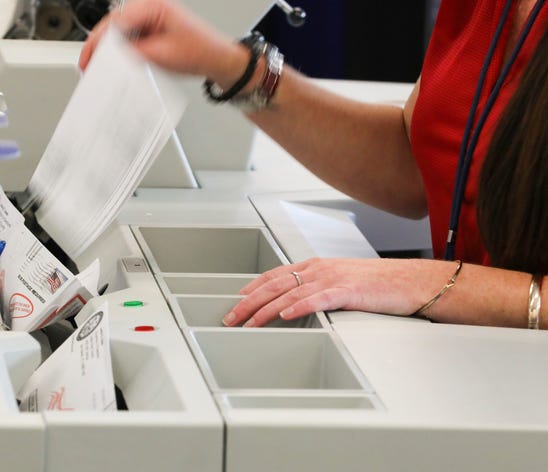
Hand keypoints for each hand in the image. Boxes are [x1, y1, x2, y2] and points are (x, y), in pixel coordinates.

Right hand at [78, 0, 248, 87]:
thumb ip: (133, 53)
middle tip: (88, 65)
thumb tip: (111, 57)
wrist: (218, 59)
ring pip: (120, 32)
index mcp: (153, 6)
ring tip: (100, 67)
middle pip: (114, 25)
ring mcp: (151, 17)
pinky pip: (130, 37)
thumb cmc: (200, 52)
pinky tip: (117, 64)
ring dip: (110, 50)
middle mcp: (150, 7)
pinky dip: (122, 51)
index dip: (98, 42)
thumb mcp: (162, 55)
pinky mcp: (153, 28)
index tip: (89, 59)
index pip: (115, 21)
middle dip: (100, 46)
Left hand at [222, 258, 457, 326]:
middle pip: (275, 284)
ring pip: (290, 292)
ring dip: (265, 309)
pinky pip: (317, 299)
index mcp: (316, 266)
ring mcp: (333, 278)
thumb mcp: (340, 281)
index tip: (236, 300)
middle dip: (249, 302)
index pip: (275, 275)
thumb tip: (294, 303)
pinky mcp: (348, 291)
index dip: (252, 288)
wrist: (410, 281)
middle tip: (231, 317)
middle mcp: (319, 269)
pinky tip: (284, 315)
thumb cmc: (378, 283)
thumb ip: (317, 288)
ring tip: (249, 322)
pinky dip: (298, 306)